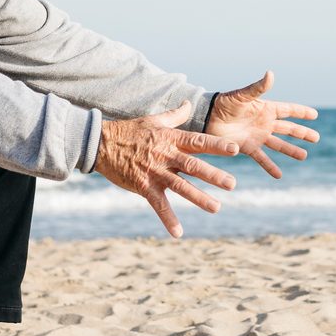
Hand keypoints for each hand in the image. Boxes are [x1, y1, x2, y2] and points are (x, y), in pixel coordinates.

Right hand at [92, 101, 239, 238]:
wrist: (100, 144)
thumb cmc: (129, 131)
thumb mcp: (154, 120)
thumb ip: (175, 115)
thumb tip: (189, 102)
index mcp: (170, 139)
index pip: (198, 141)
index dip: (217, 145)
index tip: (235, 149)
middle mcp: (165, 156)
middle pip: (193, 165)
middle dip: (213, 175)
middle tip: (232, 184)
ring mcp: (154, 172)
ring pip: (180, 186)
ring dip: (198, 198)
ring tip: (216, 208)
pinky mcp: (143, 186)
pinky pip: (158, 205)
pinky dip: (168, 219)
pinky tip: (179, 233)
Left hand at [204, 70, 320, 178]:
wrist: (206, 118)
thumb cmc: (223, 103)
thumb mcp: (241, 96)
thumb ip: (257, 88)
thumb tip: (271, 74)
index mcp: (265, 109)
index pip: (288, 110)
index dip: (301, 112)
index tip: (314, 115)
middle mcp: (264, 123)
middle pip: (288, 129)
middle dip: (302, 133)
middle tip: (316, 138)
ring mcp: (257, 136)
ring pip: (278, 145)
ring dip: (291, 150)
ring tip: (303, 156)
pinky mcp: (248, 147)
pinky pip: (262, 158)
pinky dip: (270, 167)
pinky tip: (279, 175)